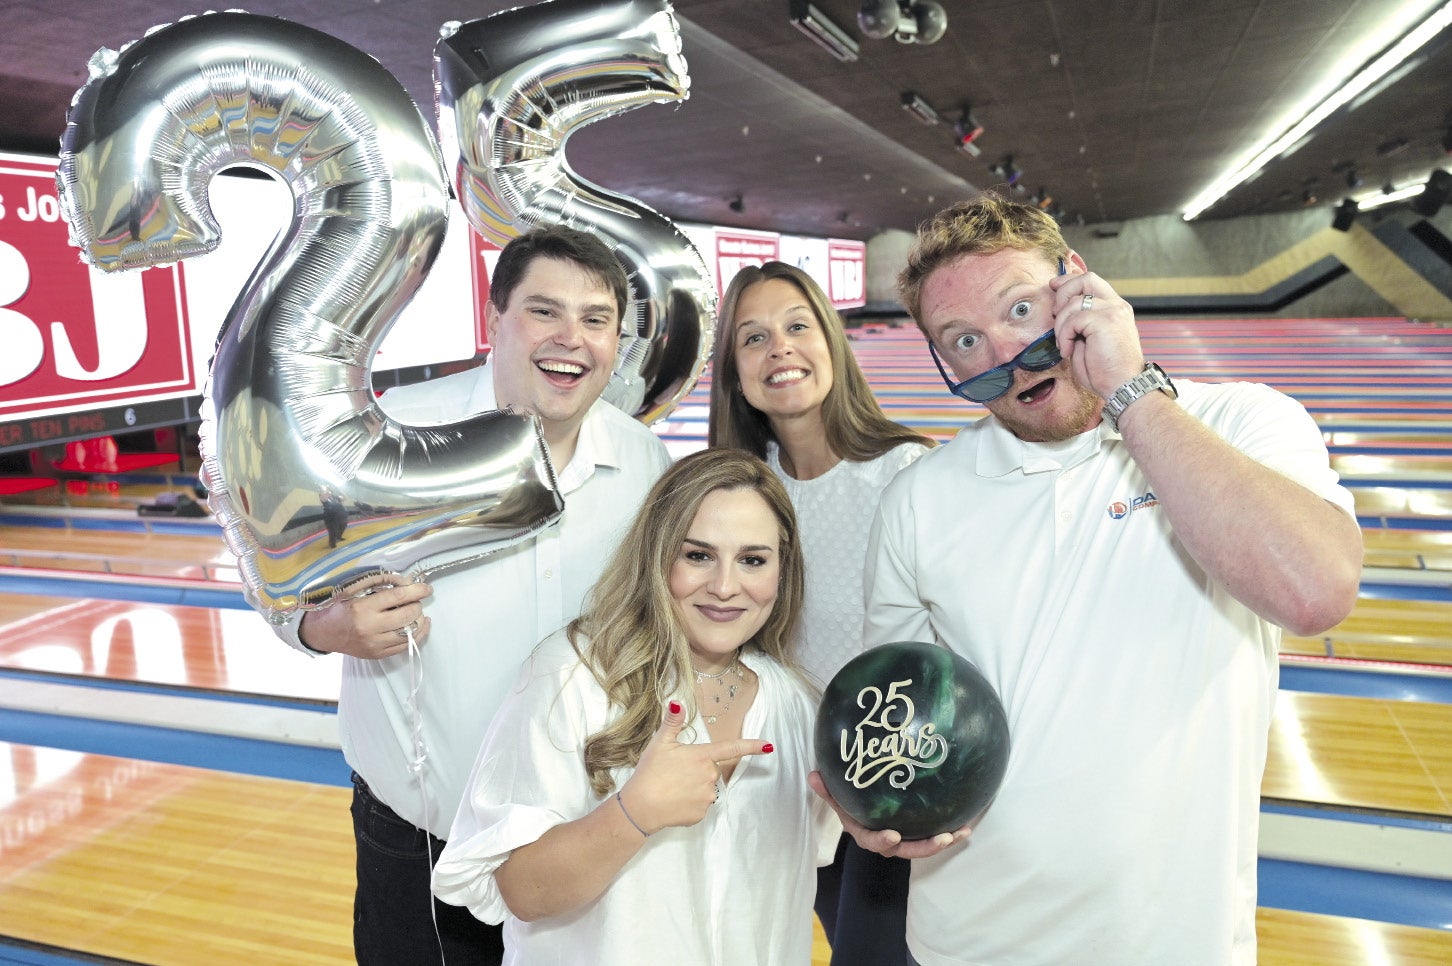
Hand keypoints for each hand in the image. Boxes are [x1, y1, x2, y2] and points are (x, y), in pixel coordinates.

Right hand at [298, 572, 432, 658]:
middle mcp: (369, 628)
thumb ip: (380, 584)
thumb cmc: (340, 607)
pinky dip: (417, 634)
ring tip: (415, 612)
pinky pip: (406, 646)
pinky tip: (418, 625)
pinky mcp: (378, 654)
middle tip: (414, 600)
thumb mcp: (354, 590)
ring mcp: (374, 644)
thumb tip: (407, 582)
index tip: (427, 588)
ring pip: (410, 633)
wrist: (324, 632)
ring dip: (418, 620)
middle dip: (417, 605)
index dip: (417, 591)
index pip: (398, 597)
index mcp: (362, 608)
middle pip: (408, 615)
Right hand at [618, 701, 773, 833]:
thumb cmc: (650, 772)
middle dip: (698, 769)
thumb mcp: (659, 744)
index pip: (732, 749)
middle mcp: (710, 776)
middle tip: (675, 772)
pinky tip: (673, 801)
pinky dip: (689, 803)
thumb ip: (672, 722)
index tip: (769, 745)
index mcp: (703, 756)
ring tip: (672, 787)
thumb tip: (677, 703)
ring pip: (705, 788)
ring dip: (694, 786)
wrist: (640, 807)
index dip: (752, 746)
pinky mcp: (701, 814)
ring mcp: (707, 797)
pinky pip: (699, 805)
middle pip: (711, 769)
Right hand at [807, 770, 969, 858]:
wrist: (860, 805)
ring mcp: (902, 838)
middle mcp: (884, 839)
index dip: (881, 841)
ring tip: (960, 833)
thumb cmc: (848, 800)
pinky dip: (949, 833)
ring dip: (942, 841)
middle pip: (905, 849)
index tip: (893, 835)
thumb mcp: (836, 794)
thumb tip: (813, 775)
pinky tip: (966, 826)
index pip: (871, 840)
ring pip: (922, 845)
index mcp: (863, 831)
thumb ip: (827, 789)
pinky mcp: (915, 833)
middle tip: (943, 838)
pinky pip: (931, 835)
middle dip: (925, 847)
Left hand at [1048, 267, 1143, 399]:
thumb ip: (1078, 323)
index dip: (1069, 281)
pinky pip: (1073, 320)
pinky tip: (1068, 351)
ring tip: (1063, 344)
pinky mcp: (1106, 321)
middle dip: (1063, 293)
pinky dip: (1064, 336)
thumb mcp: (1087, 342)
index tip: (1053, 286)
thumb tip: (1058, 311)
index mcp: (1114, 309)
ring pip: (1074, 302)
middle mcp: (1116, 306)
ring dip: (1060, 325)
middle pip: (1085, 279)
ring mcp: (1113, 311)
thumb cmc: (1105, 372)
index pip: (1091, 281)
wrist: (1123, 387)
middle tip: (1055, 316)